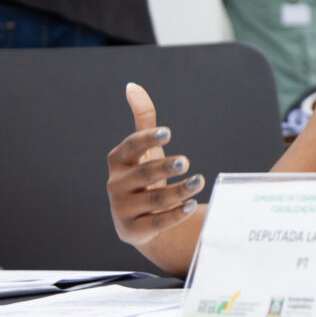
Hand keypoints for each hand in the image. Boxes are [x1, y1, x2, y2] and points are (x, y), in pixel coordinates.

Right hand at [105, 83, 204, 245]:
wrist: (139, 219)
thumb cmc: (145, 175)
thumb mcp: (145, 149)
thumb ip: (143, 118)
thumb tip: (132, 86)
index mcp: (118, 162)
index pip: (130, 148)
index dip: (147, 139)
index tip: (168, 132)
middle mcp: (116, 185)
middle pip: (143, 175)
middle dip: (164, 167)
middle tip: (186, 161)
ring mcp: (122, 209)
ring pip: (153, 200)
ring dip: (178, 190)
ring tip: (199, 180)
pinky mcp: (134, 231)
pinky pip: (157, 222)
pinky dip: (174, 214)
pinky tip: (191, 204)